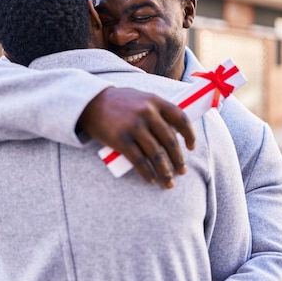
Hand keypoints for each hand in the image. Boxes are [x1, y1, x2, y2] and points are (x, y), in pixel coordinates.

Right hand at [78, 87, 194, 187]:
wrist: (90, 102)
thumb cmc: (118, 102)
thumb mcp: (141, 98)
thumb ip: (157, 110)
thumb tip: (176, 131)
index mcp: (155, 100)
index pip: (180, 118)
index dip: (189, 135)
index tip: (191, 148)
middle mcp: (147, 112)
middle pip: (170, 141)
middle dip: (178, 160)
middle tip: (181, 172)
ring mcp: (134, 126)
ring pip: (156, 155)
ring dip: (165, 172)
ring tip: (169, 182)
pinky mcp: (121, 140)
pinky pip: (139, 161)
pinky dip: (147, 173)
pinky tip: (152, 180)